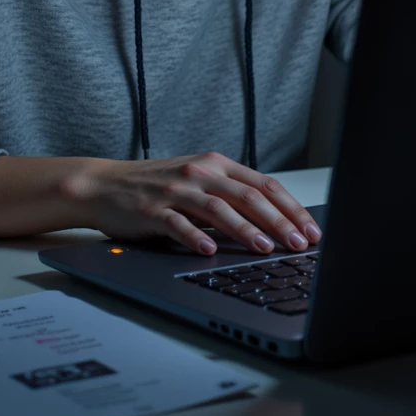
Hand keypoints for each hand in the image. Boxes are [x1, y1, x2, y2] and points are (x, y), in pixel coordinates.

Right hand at [57, 151, 321, 258]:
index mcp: (216, 165)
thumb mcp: (198, 182)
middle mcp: (200, 172)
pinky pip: (177, 223)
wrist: (104, 185)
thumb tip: (274, 223)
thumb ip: (230, 196)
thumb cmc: (156, 187)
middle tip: (299, 244)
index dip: (291, 208)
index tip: (311, 230)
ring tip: (265, 248)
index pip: (264, 184)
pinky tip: (209, 251)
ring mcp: (175, 189)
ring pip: (218, 208)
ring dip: (244, 229)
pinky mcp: (152, 208)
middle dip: (279, 222)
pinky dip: (195, 237)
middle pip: (248, 196)